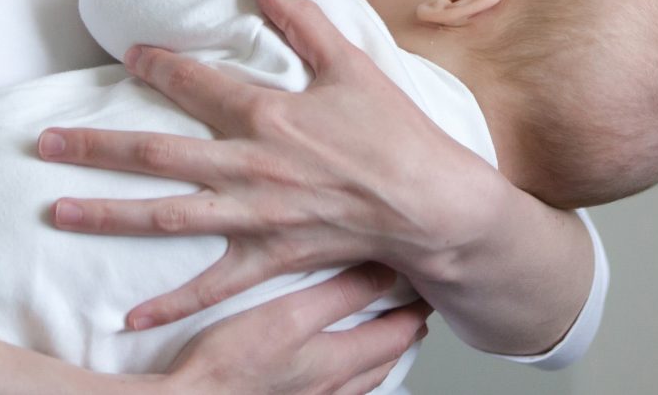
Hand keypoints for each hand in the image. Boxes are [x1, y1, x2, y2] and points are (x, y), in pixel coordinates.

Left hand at [39, 0, 497, 330]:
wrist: (433, 205)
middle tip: (45, 143)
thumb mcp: (352, 64)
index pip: (195, 84)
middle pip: (157, 155)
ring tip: (57, 210)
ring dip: (108, 215)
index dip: (156, 66)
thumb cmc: (396, 133)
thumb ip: (303, 20)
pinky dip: (173, 303)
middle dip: (96, 148)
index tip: (127, 54)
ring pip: (166, 217)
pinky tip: (130, 316)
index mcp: (268, 113)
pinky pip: (213, 285)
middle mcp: (250, 165)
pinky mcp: (271, 256)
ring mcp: (256, 216)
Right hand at [159, 262, 429, 394]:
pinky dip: (348, 373)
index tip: (427, 290)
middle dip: (401, 334)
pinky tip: (332, 366)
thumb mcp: (289, 315)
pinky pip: (335, 390)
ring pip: (361, 379)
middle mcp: (332, 388)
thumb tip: (384, 274)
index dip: (415, 311)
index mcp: (338, 362)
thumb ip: (338, 295)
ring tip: (381, 336)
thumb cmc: (230, 363)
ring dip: (376, 355)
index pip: (396, 335)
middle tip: (412, 310)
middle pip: (383, 360)